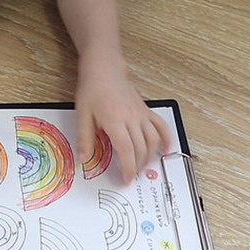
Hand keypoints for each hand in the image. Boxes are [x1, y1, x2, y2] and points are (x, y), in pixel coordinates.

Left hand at [75, 61, 171, 183]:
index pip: (126, 150)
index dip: (128, 168)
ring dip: (149, 157)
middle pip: (140, 148)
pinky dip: (166, 139)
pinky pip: (161, 126)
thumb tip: (83, 159)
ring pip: (152, 140)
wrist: (104, 70)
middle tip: (130, 176)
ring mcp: (141, 114)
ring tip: (141, 167)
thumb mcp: (82, 114)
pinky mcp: (146, 110)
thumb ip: (84, 138)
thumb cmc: (91, 91)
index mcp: (115, 121)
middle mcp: (132, 118)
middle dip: (137, 166)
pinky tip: (164, 150)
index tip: (126, 179)